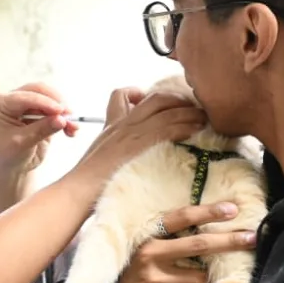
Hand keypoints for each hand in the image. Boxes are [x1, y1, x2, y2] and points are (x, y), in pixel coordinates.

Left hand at [0, 82, 78, 174]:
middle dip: (56, 102)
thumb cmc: (8, 155)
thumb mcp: (22, 143)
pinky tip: (71, 131)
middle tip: (69, 115)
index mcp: (2, 103)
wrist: (11, 168)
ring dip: (64, 112)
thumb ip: (41, 129)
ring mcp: (29, 105)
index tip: (60, 111)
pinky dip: (65, 119)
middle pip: (40, 91)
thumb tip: (62, 119)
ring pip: (51, 99)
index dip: (45, 102)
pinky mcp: (41, 113)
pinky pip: (57, 112)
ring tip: (73, 127)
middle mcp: (15, 99)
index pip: (26, 97)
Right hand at [66, 90, 205, 198]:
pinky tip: (197, 130)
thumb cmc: (87, 182)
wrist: (80, 189)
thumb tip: (125, 160)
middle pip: (155, 98)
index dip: (139, 92)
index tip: (150, 99)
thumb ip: (112, 152)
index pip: (121, 95)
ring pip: (168, 111)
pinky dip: (187, 126)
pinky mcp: (142, 144)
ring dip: (189, 113)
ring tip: (204, 118)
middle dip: (177, 100)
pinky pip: (170, 128)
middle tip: (191, 108)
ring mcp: (133, 132)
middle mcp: (123, 123)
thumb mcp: (97, 158)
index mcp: (111, 125)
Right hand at [102, 202, 257, 282]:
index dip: (207, 212)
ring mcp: (156, 281)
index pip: (180, 218)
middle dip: (230, 241)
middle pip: (200, 245)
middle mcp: (150, 256)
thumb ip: (162, 242)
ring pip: (200, 278)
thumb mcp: (136, 253)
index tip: (232, 208)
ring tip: (199, 282)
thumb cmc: (123, 278)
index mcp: (145, 238)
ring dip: (207, 280)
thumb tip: (200, 230)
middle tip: (253, 237)